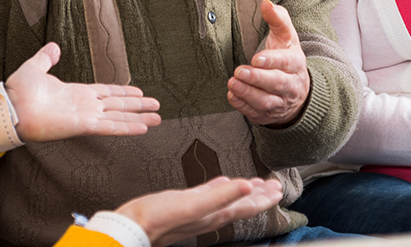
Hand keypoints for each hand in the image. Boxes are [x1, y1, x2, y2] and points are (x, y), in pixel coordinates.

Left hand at [5, 42, 160, 141]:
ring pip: (119, 116)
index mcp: (76, 93)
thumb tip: (54, 46)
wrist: (10, 107)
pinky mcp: (83, 126)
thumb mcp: (34, 67)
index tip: (138, 92)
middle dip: (138, 106)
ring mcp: (86, 116)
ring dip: (139, 118)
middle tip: (157, 107)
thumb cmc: (19, 91)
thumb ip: (46, 58)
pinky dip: (127, 127)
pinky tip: (142, 128)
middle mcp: (85, 106)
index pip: (106, 92)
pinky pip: (110, 126)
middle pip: (119, 105)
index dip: (123, 93)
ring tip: (157, 119)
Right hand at [114, 177, 282, 246]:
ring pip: (227, 200)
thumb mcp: (193, 205)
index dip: (264, 198)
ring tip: (253, 184)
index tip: (278, 189)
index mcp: (215, 214)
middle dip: (259, 195)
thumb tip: (246, 185)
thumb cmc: (159, 218)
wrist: (132, 226)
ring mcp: (197, 211)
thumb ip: (220, 195)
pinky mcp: (184, 205)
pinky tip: (220, 183)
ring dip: (242, 192)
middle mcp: (209, 215)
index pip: (247, 206)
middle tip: (274, 186)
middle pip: (241, 204)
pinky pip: (208, 195)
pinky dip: (219, 189)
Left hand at [227, 0, 310, 126]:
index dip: (272, 61)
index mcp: (295, 63)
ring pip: (266, 101)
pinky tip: (232, 96)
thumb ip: (277, 18)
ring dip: (248, 94)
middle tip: (240, 71)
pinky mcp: (268, 116)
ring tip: (232, 84)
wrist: (298, 92)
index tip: (256, 58)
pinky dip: (243, 106)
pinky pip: (256, 114)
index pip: (286, 62)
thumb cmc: (287, 59)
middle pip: (276, 84)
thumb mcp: (286, 37)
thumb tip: (266, 3)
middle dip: (257, 79)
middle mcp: (290, 85)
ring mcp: (280, 103)